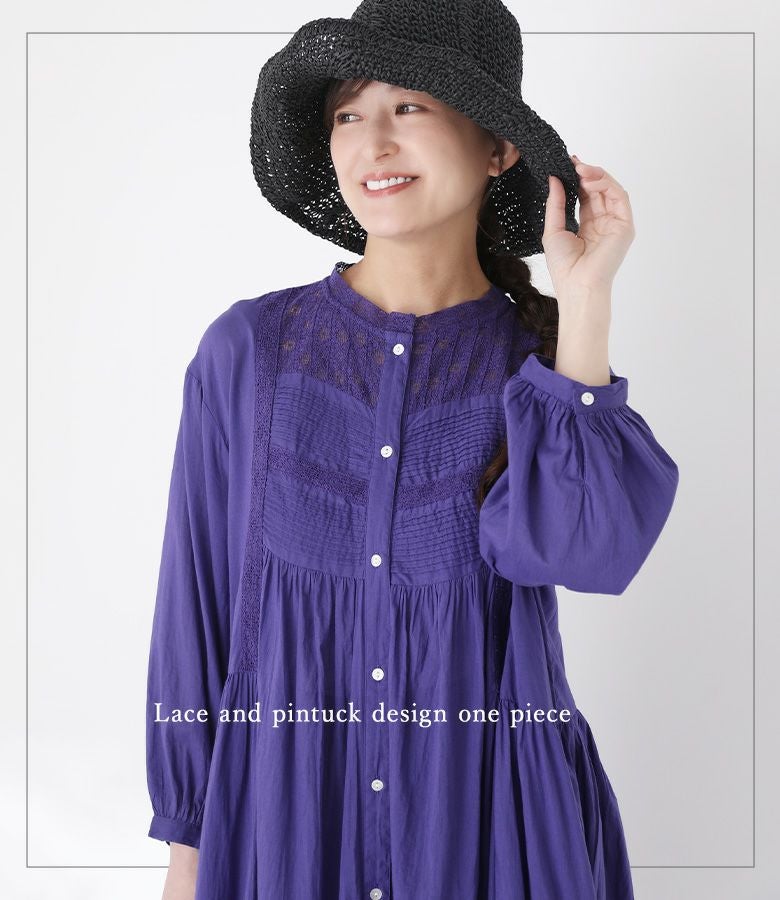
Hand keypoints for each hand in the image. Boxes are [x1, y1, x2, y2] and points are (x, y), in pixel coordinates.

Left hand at [542, 155, 635, 303]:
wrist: (577, 286)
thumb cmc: (564, 267)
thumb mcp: (553, 229)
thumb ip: (555, 204)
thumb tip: (555, 179)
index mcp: (588, 225)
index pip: (585, 195)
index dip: (577, 179)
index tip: (566, 164)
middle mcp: (604, 222)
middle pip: (598, 190)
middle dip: (586, 173)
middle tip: (572, 162)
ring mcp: (616, 223)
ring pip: (611, 189)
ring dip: (596, 175)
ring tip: (579, 169)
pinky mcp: (625, 225)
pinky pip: (619, 197)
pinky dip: (606, 184)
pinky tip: (589, 181)